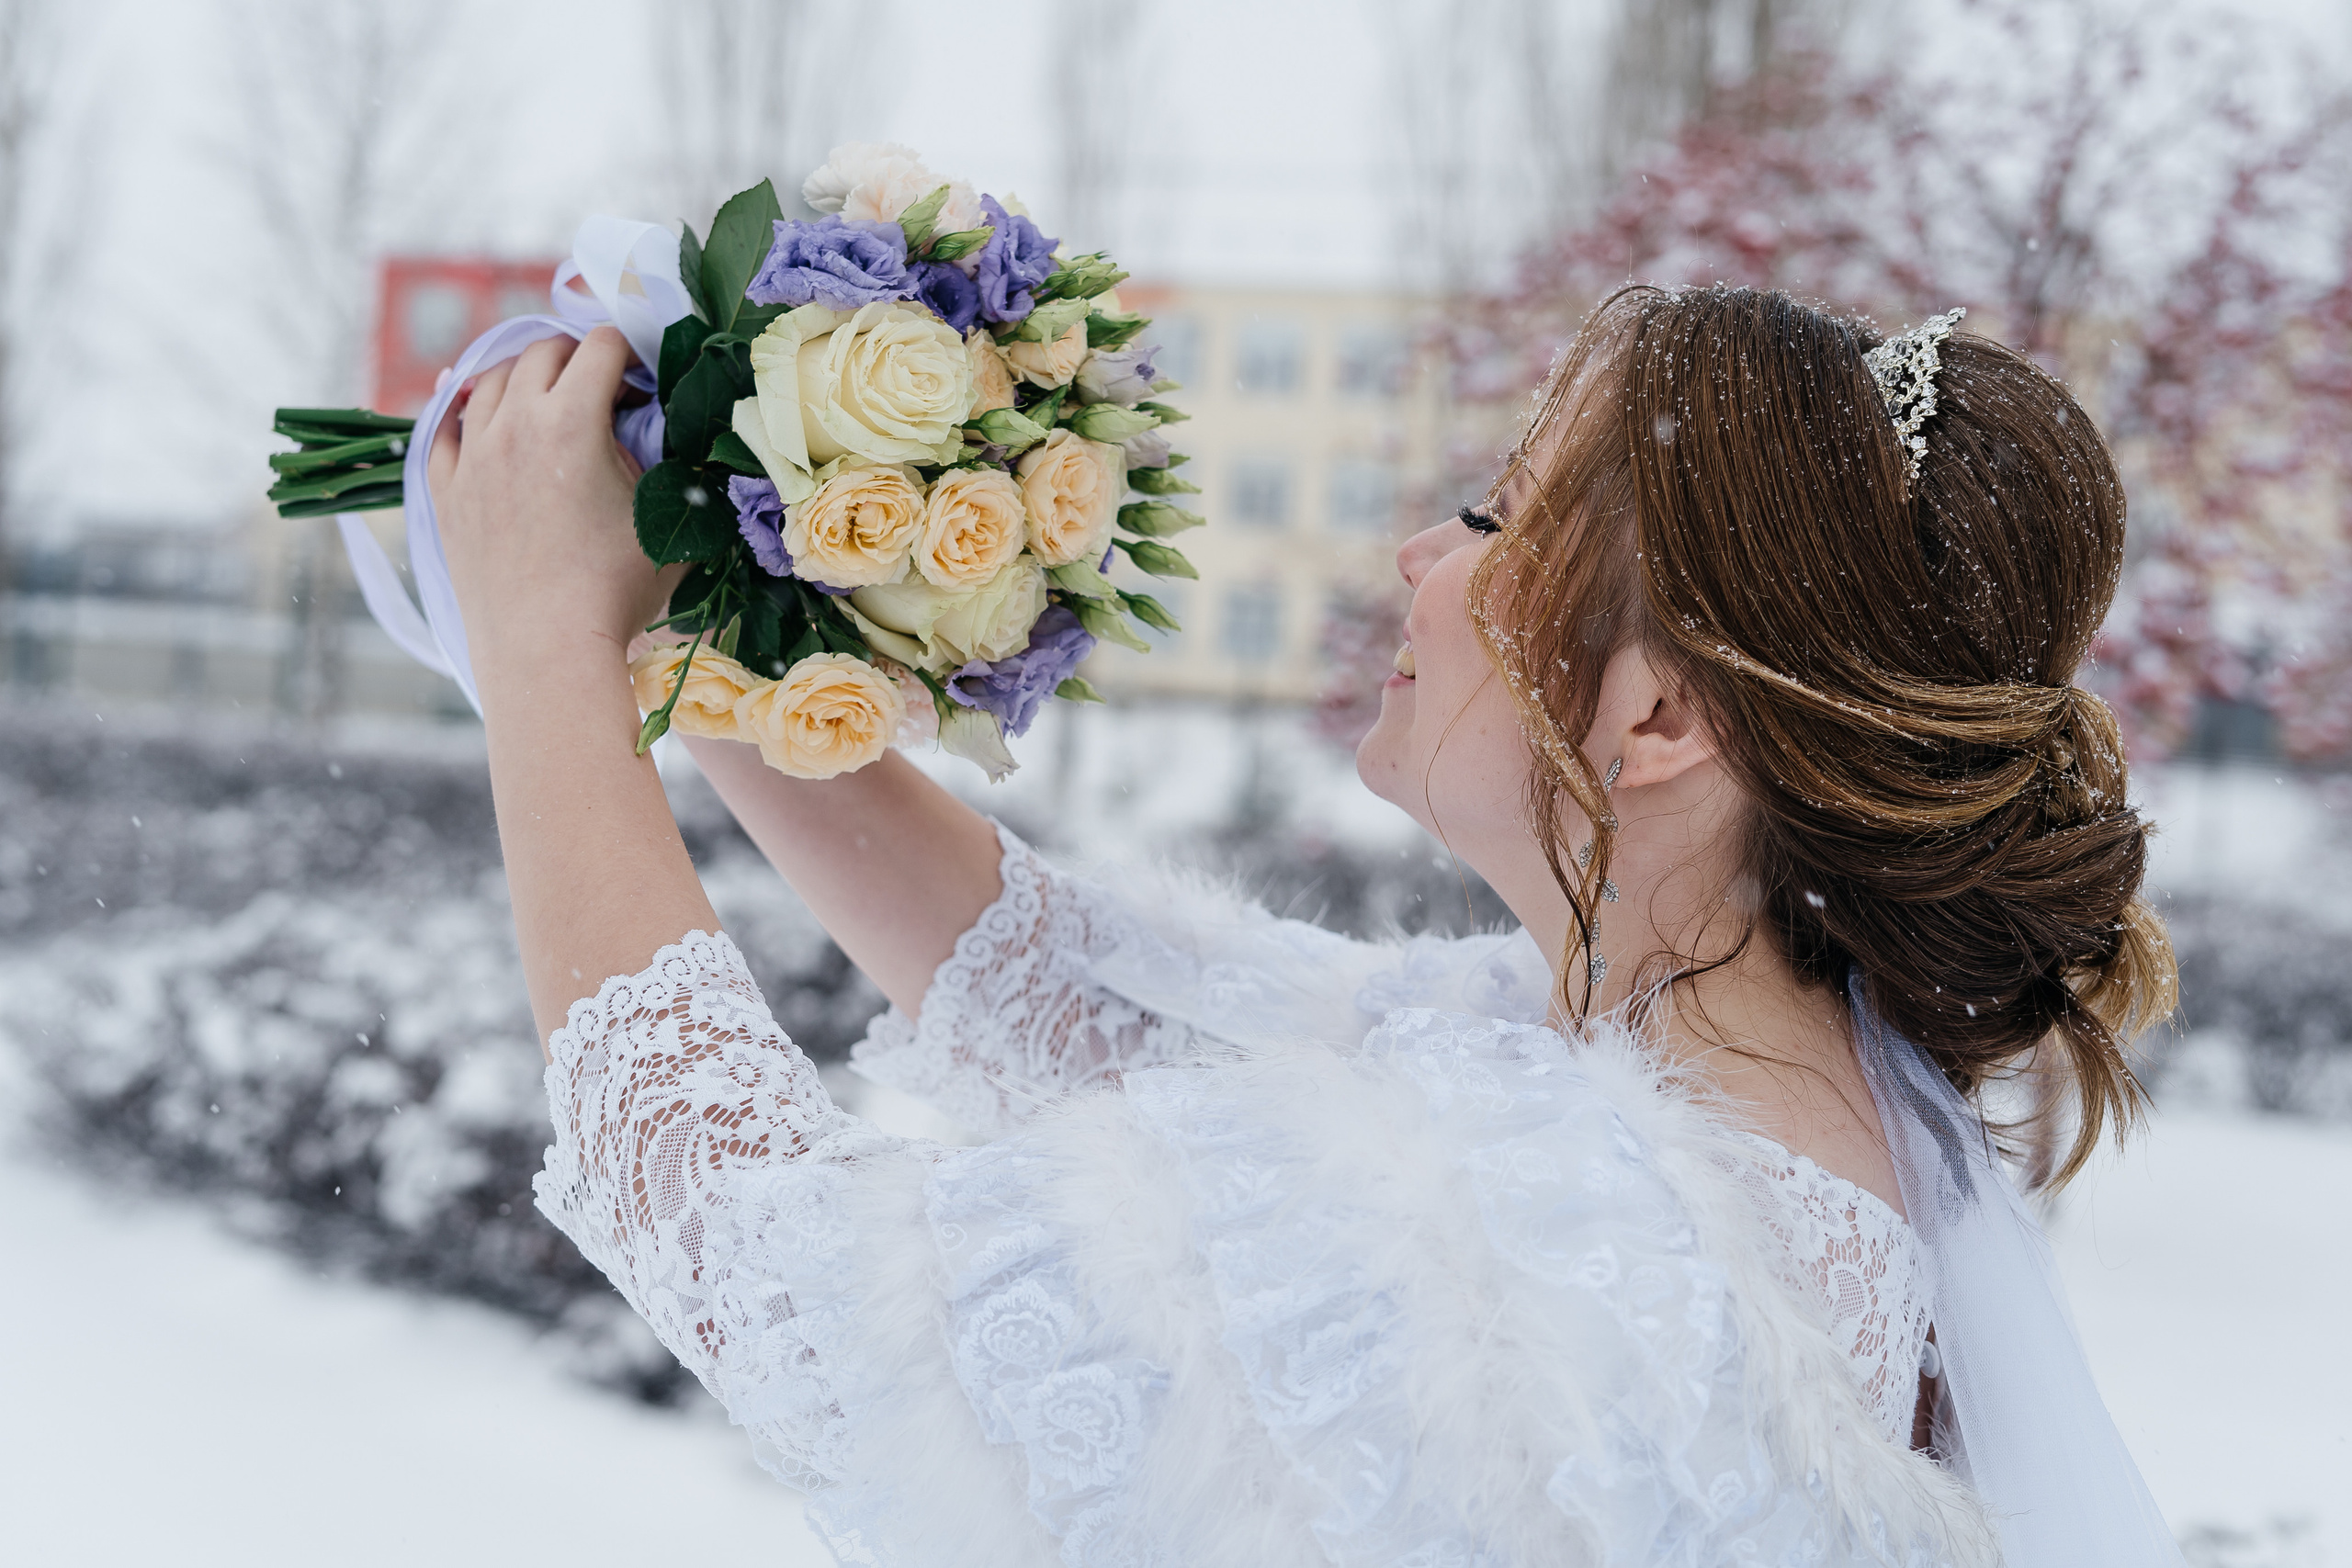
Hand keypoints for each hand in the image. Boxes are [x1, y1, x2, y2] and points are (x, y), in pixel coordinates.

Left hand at [427, 326, 680, 666]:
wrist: (547, 650)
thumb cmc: (618, 590)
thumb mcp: (667, 517)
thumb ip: (670, 463)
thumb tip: (668, 433)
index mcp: (571, 420)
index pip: (601, 345)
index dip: (630, 350)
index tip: (643, 377)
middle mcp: (512, 424)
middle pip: (542, 352)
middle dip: (578, 357)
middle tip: (603, 387)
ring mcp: (471, 456)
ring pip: (490, 381)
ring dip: (524, 377)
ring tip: (546, 398)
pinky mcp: (445, 491)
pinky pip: (443, 426)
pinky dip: (464, 407)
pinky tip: (476, 408)